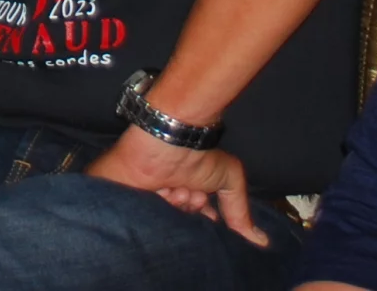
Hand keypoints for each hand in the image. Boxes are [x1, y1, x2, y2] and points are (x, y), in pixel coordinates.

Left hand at [85, 126, 263, 245]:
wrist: (167, 134)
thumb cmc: (196, 153)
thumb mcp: (227, 179)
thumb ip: (240, 212)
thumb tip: (261, 241)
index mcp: (179, 194)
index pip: (189, 221)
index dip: (200, 218)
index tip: (206, 209)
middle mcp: (158, 197)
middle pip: (172, 221)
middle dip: (184, 209)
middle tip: (187, 192)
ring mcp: (137, 197)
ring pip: (154, 218)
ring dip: (170, 205)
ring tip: (174, 187)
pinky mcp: (116, 196)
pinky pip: (128, 215)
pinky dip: (146, 208)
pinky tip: (159, 192)